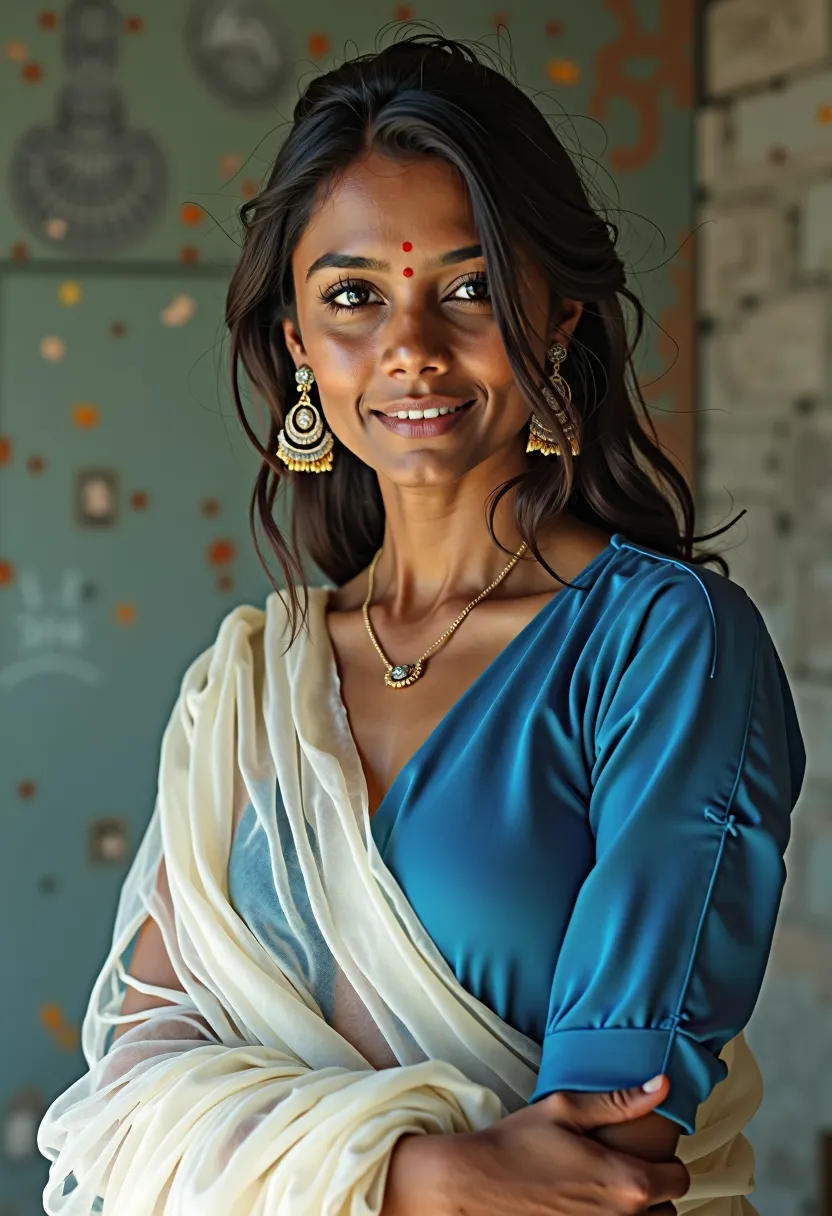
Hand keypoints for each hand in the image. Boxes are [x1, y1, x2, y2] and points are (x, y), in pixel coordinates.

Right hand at [382, 1075, 689, 1215]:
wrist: (475, 1182)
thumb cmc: (516, 1145)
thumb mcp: (566, 1110)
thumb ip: (619, 1100)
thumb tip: (662, 1086)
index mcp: (626, 1182)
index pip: (679, 1179)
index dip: (668, 1161)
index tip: (648, 1151)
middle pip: (669, 1211)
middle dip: (655, 1190)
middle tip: (626, 1168)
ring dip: (639, 1212)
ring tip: (611, 1189)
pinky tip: (593, 1205)